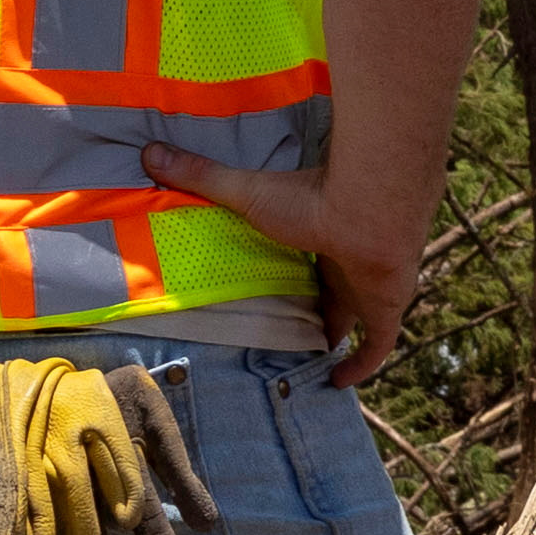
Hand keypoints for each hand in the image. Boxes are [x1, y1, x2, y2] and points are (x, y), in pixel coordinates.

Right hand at [151, 146, 426, 389]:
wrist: (367, 209)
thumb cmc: (310, 198)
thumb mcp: (247, 193)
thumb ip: (203, 176)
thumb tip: (149, 152)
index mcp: (321, 231)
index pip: (307, 255)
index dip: (293, 272)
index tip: (271, 289)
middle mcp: (348, 260)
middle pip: (330, 289)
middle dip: (311, 308)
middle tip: (280, 331)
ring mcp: (371, 286)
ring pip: (353, 318)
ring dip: (332, 336)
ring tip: (301, 359)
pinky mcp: (386, 310)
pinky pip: (377, 347)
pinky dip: (361, 365)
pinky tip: (337, 382)